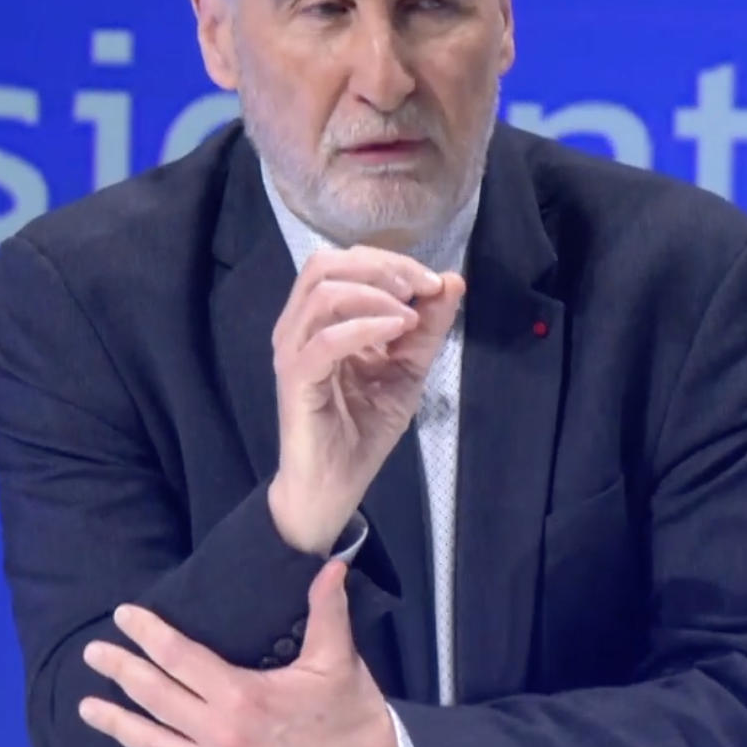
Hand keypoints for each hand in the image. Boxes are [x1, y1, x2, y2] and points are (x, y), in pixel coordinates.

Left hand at [80, 560, 398, 746]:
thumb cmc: (353, 722)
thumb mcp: (339, 662)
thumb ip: (327, 611)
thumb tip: (329, 565)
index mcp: (243, 696)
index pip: (181, 657)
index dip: (148, 634)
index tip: (124, 616)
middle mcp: (220, 736)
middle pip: (155, 698)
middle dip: (121, 673)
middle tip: (93, 655)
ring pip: (153, 746)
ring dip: (117, 725)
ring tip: (88, 708)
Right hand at [267, 245, 464, 554]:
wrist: (333, 485)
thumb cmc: (362, 429)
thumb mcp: (408, 371)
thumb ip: (427, 328)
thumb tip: (452, 280)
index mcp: (321, 319)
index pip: (347, 263)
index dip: (392, 262)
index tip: (433, 283)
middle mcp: (299, 326)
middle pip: (327, 265)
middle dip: (381, 267)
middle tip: (419, 289)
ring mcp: (294, 350)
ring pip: (323, 292)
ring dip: (374, 293)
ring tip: (408, 317)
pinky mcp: (297, 378)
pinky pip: (326, 339)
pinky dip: (365, 326)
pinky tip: (397, 330)